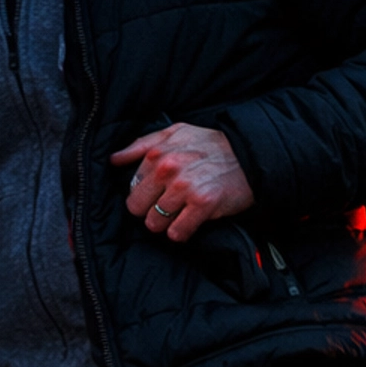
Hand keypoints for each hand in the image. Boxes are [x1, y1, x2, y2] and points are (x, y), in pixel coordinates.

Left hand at [110, 123, 252, 243]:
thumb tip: (114, 159)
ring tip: (182, 214)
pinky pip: (177, 233)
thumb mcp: (177, 133)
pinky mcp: (202, 204)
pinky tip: (192, 222)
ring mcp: (184, 187)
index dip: (145, 195)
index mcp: (157, 151)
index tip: (160, 193)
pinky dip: (183, 232)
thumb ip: (143, 144)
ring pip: (155, 223)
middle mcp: (168, 168)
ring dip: (167, 224)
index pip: (132, 187)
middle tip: (170, 207)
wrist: (250, 154)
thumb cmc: (212, 145)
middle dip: (151, 211)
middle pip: (137, 208)